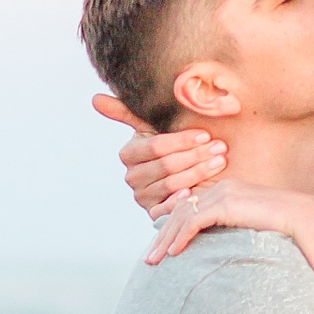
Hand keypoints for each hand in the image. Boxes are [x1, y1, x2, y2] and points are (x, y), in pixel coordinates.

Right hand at [91, 92, 227, 220]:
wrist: (188, 174)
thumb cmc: (174, 146)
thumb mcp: (153, 126)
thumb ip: (126, 111)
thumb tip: (94, 99)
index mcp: (129, 153)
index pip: (156, 146)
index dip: (181, 140)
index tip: (205, 135)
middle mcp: (132, 177)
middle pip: (166, 166)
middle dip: (195, 156)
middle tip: (220, 148)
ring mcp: (142, 197)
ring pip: (171, 185)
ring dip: (198, 173)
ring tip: (219, 162)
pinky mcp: (154, 214)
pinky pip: (168, 209)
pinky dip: (182, 201)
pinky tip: (198, 192)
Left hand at [144, 179, 313, 266]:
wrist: (306, 221)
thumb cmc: (288, 231)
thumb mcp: (254, 230)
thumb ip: (235, 233)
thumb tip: (223, 252)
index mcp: (228, 191)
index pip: (191, 206)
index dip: (172, 227)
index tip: (161, 247)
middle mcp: (222, 188)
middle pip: (181, 211)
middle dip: (162, 236)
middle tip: (150, 258)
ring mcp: (224, 194)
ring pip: (182, 216)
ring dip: (166, 240)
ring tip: (154, 261)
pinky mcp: (227, 204)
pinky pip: (195, 221)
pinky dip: (182, 237)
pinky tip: (173, 254)